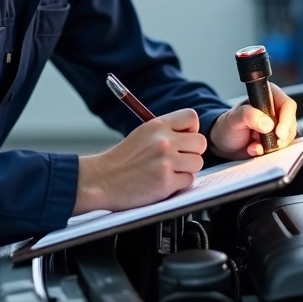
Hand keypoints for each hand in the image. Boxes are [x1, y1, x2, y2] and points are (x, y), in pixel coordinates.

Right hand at [73, 108, 206, 214]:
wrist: (102, 180)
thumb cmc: (121, 160)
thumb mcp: (142, 134)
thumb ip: (165, 131)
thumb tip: (192, 133)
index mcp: (157, 125)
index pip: (191, 117)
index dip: (192, 129)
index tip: (184, 138)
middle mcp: (163, 141)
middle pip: (200, 142)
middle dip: (192, 152)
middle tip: (179, 159)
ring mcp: (165, 162)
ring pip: (198, 163)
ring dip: (187, 169)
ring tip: (169, 171)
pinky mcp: (166, 183)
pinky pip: (188, 181)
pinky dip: (179, 184)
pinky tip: (163, 182)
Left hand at [209, 82, 297, 159]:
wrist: (222, 143)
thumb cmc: (227, 126)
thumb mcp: (234, 118)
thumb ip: (249, 116)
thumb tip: (267, 124)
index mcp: (268, 97)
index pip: (287, 105)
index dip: (286, 120)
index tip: (279, 133)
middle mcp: (275, 110)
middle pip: (291, 123)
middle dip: (280, 137)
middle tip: (268, 144)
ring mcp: (277, 126)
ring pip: (288, 138)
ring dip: (272, 146)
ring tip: (254, 146)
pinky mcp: (275, 141)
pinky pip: (282, 148)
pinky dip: (269, 152)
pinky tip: (255, 150)